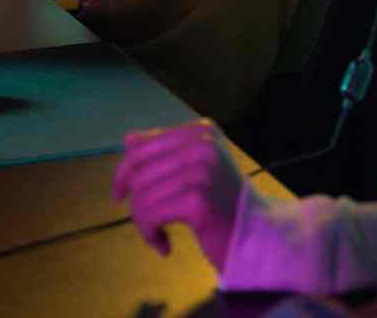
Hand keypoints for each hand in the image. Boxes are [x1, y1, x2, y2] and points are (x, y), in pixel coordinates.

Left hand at [110, 119, 258, 267]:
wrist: (256, 235)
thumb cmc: (221, 203)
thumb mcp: (196, 168)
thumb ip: (165, 152)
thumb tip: (128, 140)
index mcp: (201, 131)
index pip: (140, 146)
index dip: (122, 172)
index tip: (120, 196)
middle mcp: (203, 144)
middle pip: (138, 172)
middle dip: (136, 203)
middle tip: (149, 225)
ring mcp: (202, 172)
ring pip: (141, 196)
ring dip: (144, 223)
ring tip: (158, 235)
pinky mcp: (198, 201)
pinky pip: (151, 215)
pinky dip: (150, 234)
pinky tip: (164, 246)